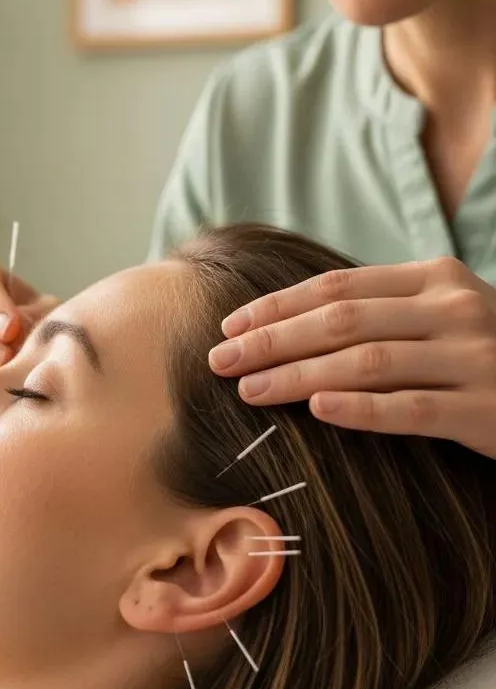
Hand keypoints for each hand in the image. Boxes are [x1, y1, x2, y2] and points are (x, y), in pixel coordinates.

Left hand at [208, 257, 495, 459]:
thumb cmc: (485, 353)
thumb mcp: (440, 314)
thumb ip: (381, 310)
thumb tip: (286, 324)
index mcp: (435, 278)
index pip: (338, 287)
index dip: (277, 306)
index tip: (229, 326)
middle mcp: (455, 308)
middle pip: (342, 321)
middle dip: (272, 340)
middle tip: (219, 360)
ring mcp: (475, 358)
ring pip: (367, 362)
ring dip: (298, 375)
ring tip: (249, 388)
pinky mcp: (488, 411)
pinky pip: (412, 408)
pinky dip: (361, 409)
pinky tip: (317, 409)